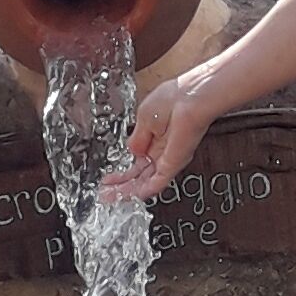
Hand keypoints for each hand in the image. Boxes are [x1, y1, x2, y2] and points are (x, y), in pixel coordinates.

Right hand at [104, 73, 213, 202]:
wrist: (189, 99)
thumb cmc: (172, 100)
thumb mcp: (144, 118)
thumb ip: (137, 139)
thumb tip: (132, 150)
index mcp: (154, 137)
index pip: (136, 162)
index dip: (122, 172)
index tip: (108, 180)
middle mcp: (162, 151)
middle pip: (139, 175)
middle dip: (121, 186)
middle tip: (106, 194)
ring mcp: (167, 159)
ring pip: (146, 182)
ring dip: (127, 190)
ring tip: (110, 197)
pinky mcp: (173, 164)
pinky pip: (158, 182)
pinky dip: (144, 190)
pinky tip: (130, 194)